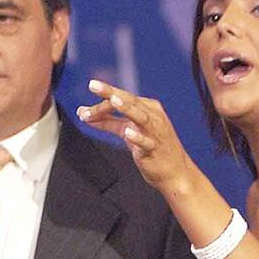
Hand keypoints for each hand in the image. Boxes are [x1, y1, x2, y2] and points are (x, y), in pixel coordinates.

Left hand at [77, 79, 195, 193]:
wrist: (174, 172)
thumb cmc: (151, 148)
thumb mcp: (127, 131)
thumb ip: (108, 122)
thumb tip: (85, 113)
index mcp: (147, 108)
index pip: (123, 97)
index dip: (102, 99)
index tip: (83, 109)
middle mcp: (153, 116)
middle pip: (129, 101)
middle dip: (110, 93)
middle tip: (93, 85)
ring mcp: (155, 132)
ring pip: (140, 116)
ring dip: (126, 107)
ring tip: (113, 101)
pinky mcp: (155, 149)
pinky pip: (146, 142)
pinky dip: (137, 137)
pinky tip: (128, 133)